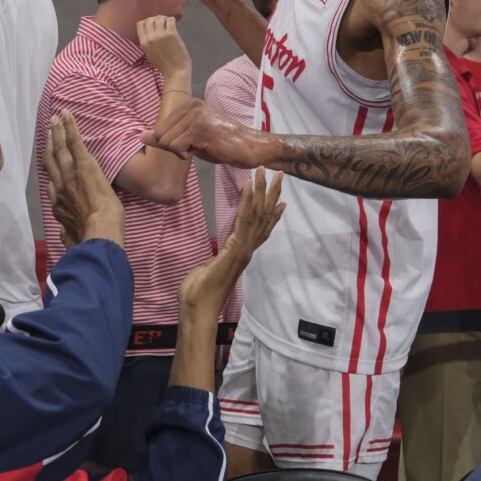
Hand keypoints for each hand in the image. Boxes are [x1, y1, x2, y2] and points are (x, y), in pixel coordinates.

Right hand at [43, 110, 124, 246]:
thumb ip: (68, 235)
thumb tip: (64, 236)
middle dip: (48, 146)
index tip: (51, 166)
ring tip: (54, 120)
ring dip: (56, 133)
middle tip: (47, 133)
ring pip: (59, 149)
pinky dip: (68, 126)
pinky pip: (73, 141)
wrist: (99, 231)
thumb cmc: (89, 239)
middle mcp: (59, 187)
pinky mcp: (83, 163)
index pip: (52, 186)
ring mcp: (69, 173)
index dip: (51, 175)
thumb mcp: (73, 239)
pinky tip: (65, 114)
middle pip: (51, 162)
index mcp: (59, 205)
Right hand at [137, 16, 190, 78]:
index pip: (140, 24)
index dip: (147, 22)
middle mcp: (150, 38)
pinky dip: (172, 20)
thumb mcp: (149, 54)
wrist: (175, 71)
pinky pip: (170, 20)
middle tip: (163, 24)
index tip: (153, 25)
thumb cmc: (164, 64)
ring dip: (165, 19)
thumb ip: (147, 43)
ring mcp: (161, 36)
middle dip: (156, 19)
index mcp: (143, 43)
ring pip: (160, 18)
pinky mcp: (172, 34)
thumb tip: (148, 31)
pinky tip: (174, 24)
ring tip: (168, 24)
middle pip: (150, 19)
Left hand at [141, 98, 263, 165]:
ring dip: (182, 152)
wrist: (250, 147)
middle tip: (198, 145)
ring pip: (167, 142)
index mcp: (188, 103)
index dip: (173, 143)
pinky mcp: (201, 128)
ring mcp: (196, 115)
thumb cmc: (222, 144)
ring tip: (203, 146)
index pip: (160, 129)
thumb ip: (165, 136)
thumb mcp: (189, 139)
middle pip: (161, 135)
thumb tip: (140, 136)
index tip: (194, 142)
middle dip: (176, 148)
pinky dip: (188, 154)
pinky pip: (177, 148)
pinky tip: (205, 148)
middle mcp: (191, 105)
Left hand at [177, 167, 284, 319]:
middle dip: (272, 194)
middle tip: (280, 174)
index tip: (281, 200)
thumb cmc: (199, 294)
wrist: (199, 308)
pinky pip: (243, 220)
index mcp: (241, 253)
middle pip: (265, 217)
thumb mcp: (208, 270)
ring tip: (264, 171)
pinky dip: (247, 201)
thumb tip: (213, 260)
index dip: (272, 214)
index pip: (261, 229)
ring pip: (258, 215)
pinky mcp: (235, 249)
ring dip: (262, 191)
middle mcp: (246, 250)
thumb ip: (214, 261)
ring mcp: (243, 249)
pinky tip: (249, 186)